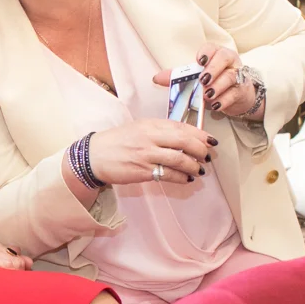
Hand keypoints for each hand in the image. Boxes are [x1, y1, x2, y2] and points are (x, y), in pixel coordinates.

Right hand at [88, 119, 214, 185]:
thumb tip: (184, 137)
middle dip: (200, 150)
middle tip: (207, 156)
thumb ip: (160, 131)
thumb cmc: (117, 142)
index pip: (181, 126)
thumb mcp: (139, 129)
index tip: (210, 140)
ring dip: (193, 166)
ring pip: (179, 159)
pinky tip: (187, 178)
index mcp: (150, 124)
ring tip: (199, 170)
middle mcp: (149, 137)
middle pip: (184, 141)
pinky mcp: (143, 171)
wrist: (94, 156)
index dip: (199, 134)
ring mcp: (146, 155)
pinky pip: (168, 174)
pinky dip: (181, 177)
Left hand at [155, 45, 257, 119]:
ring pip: (231, 76)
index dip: (206, 52)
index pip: (212, 47)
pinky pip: (234, 94)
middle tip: (203, 80)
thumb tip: (156, 77)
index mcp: (217, 54)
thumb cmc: (215, 83)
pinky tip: (216, 106)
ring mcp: (239, 76)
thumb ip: (178, 77)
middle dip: (213, 68)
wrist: (237, 97)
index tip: (198, 61)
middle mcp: (230, 62)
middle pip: (224, 57)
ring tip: (207, 95)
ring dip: (218, 86)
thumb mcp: (197, 79)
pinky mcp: (242, 92)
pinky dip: (224, 100)